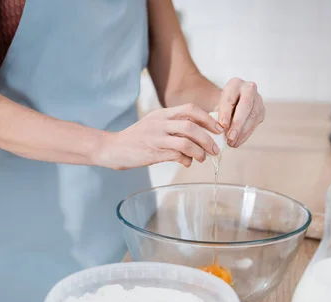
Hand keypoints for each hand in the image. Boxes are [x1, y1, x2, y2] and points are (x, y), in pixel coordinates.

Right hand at [97, 103, 223, 169]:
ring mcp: (156, 137)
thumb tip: (198, 134)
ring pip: (186, 142)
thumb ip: (173, 126)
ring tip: (203, 158)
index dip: (208, 119)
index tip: (218, 129)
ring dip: (199, 152)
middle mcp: (160, 123)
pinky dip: (186, 160)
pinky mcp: (153, 152)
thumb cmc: (137, 139)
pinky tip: (188, 163)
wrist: (112, 148)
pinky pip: (176, 155)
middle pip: (192, 126)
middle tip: (215, 149)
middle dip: (208, 139)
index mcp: (162, 113)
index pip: (190, 109)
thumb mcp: (155, 125)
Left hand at [217, 77, 264, 147]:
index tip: (222, 125)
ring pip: (252, 116)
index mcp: (235, 84)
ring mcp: (258, 99)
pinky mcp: (262, 110)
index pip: (230, 98)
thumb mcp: (218, 106)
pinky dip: (246, 135)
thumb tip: (218, 130)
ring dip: (242, 132)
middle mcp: (249, 88)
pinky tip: (238, 142)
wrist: (236, 101)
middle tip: (230, 137)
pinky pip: (255, 124)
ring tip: (232, 143)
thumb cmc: (224, 105)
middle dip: (237, 123)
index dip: (226, 112)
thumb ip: (218, 115)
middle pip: (245, 106)